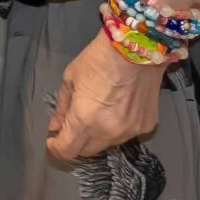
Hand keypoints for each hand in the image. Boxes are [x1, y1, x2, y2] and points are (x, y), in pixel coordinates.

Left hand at [46, 32, 164, 161]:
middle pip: (87, 151)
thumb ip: (63, 108)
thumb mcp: (70, 79)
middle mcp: (108, 131)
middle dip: (76, 142)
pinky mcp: (147, 126)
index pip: (67, 150)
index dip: (56, 148)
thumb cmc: (97, 59)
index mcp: (84, 120)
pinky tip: (118, 109)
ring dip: (98, 136)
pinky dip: (118, 128)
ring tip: (98, 113)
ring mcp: (130, 131)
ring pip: (108, 144)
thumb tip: (55, 127)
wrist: (136, 48)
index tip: (53, 139)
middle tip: (73, 126)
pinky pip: (127, 135)